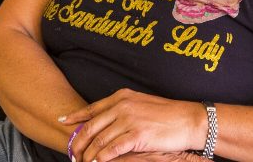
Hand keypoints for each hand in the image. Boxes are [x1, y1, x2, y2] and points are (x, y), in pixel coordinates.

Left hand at [60, 89, 207, 161]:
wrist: (188, 119)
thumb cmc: (168, 113)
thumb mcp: (141, 104)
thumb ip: (123, 109)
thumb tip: (108, 118)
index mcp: (122, 97)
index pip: (92, 108)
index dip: (76, 116)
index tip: (63, 121)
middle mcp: (122, 105)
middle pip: (91, 125)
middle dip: (78, 141)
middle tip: (71, 152)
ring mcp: (128, 119)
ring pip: (99, 140)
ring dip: (88, 154)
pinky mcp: (136, 135)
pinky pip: (112, 149)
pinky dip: (102, 158)